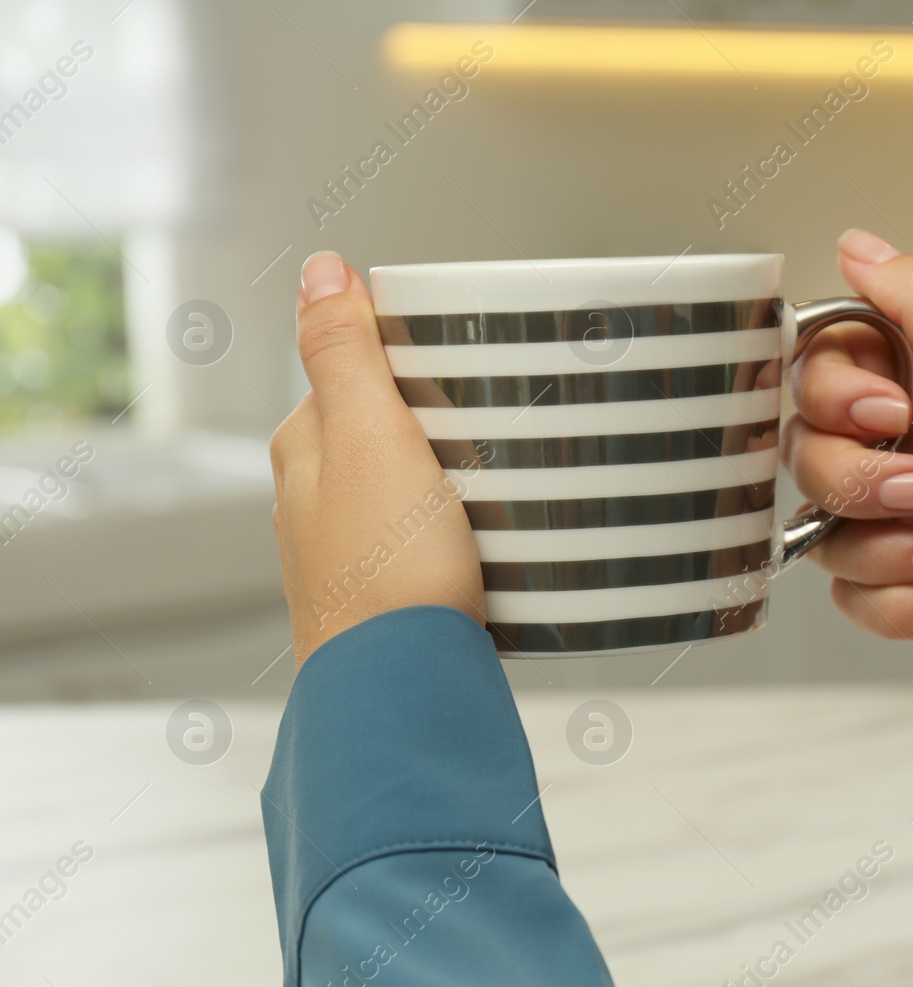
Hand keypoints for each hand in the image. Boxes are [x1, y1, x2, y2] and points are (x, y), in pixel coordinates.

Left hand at [270, 251, 484, 666]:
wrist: (400, 690)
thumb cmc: (385, 571)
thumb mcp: (369, 435)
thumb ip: (343, 351)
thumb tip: (319, 268)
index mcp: (304, 447)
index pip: (353, 369)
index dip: (409, 357)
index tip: (466, 359)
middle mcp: (313, 499)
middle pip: (385, 429)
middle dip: (439, 421)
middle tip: (500, 423)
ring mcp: (350, 551)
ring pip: (409, 487)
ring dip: (454, 479)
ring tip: (505, 484)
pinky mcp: (389, 595)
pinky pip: (429, 541)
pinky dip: (459, 531)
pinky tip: (489, 543)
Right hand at [782, 230, 912, 756]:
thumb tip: (862, 245)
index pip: (830, 364)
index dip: (837, 392)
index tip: (882, 410)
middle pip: (811, 448)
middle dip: (866, 484)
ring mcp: (909, 523)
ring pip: (826, 526)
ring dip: (895, 552)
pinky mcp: (905, 588)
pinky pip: (848, 590)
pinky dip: (904, 603)